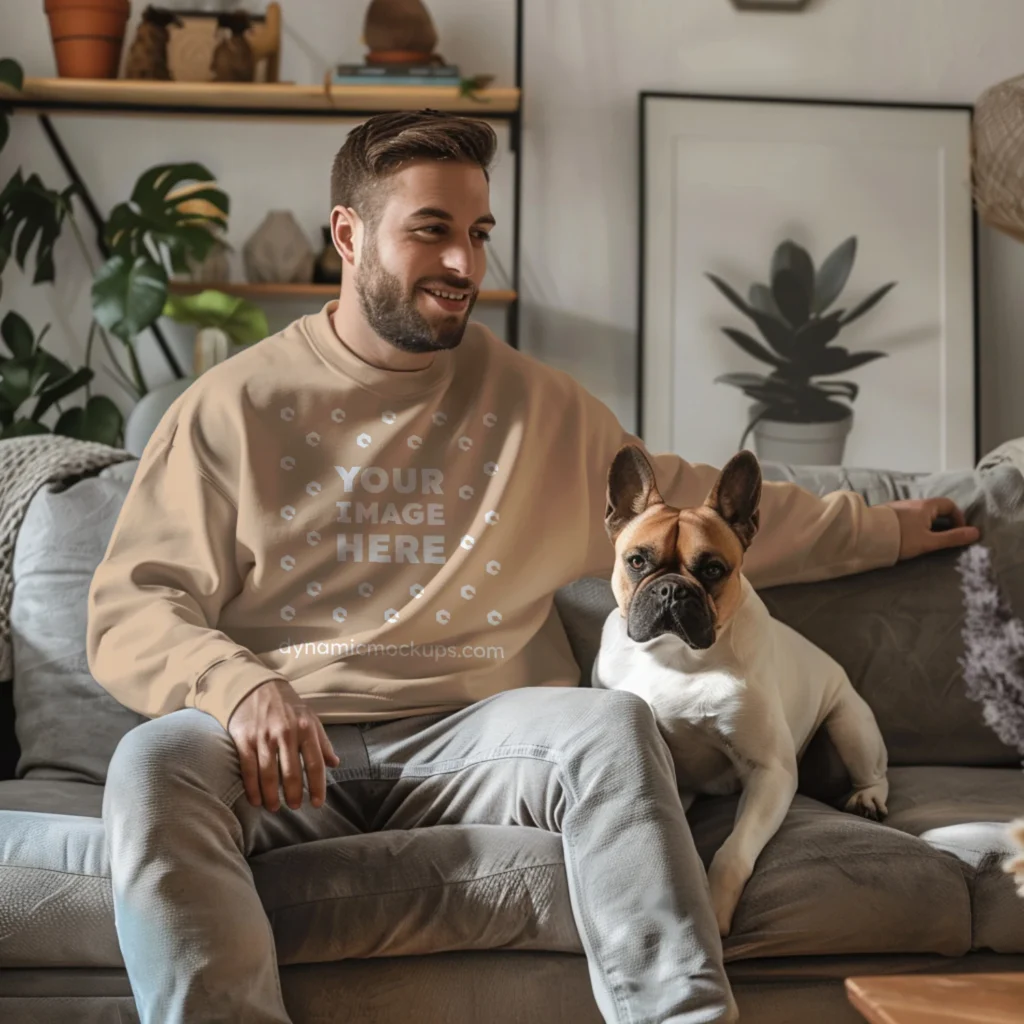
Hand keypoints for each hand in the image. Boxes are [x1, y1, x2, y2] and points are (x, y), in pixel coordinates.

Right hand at [227, 678, 339, 811]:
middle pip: (291, 772)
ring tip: (275, 807)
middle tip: (295, 807)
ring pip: (269, 774)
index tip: (318, 803)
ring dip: (272, 795)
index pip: (315, 763)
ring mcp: (264, 737)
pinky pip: (249, 769)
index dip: (317, 786)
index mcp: (306, 728)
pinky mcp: (244, 739)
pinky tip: (256, 800)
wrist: (256, 686)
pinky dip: (252, 788)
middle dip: (294, 794)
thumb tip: (335, 763)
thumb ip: (323, 742)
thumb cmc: (287, 706)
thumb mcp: (311, 718)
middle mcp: (286, 733)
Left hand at [887, 497, 979, 560]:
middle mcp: (913, 502)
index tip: (959, 532)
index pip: (949, 505)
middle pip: (935, 508)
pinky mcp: (888, 513)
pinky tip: (909, 536)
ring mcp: (899, 506)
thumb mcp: (929, 541)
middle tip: (944, 537)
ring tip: (927, 539)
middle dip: (943, 521)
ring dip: (928, 524)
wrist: (867, 535)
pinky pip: (908, 516)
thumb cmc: (901, 538)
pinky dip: (915, 524)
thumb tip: (975, 533)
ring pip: (920, 513)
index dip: (958, 517)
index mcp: (926, 506)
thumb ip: (952, 538)